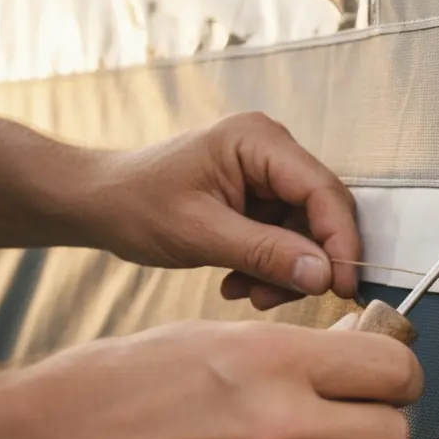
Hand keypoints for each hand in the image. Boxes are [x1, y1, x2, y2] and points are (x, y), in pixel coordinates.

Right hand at [0, 320, 421, 438]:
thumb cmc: (104, 393)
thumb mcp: (208, 338)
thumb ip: (291, 353)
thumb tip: (349, 360)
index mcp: (273, 362)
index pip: (394, 370)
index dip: (398, 376)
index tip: (391, 381)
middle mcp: (282, 427)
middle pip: (392, 437)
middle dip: (373, 426)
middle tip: (343, 419)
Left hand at [87, 112, 359, 309]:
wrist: (97, 204)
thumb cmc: (135, 205)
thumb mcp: (200, 234)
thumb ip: (265, 253)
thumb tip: (324, 275)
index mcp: (259, 140)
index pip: (322, 191)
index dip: (339, 241)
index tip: (340, 287)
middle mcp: (272, 150)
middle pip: (321, 212)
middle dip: (306, 261)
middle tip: (277, 297)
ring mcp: (268, 174)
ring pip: (307, 231)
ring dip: (283, 270)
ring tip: (247, 292)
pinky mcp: (261, 197)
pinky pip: (286, 237)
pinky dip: (269, 267)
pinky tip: (238, 282)